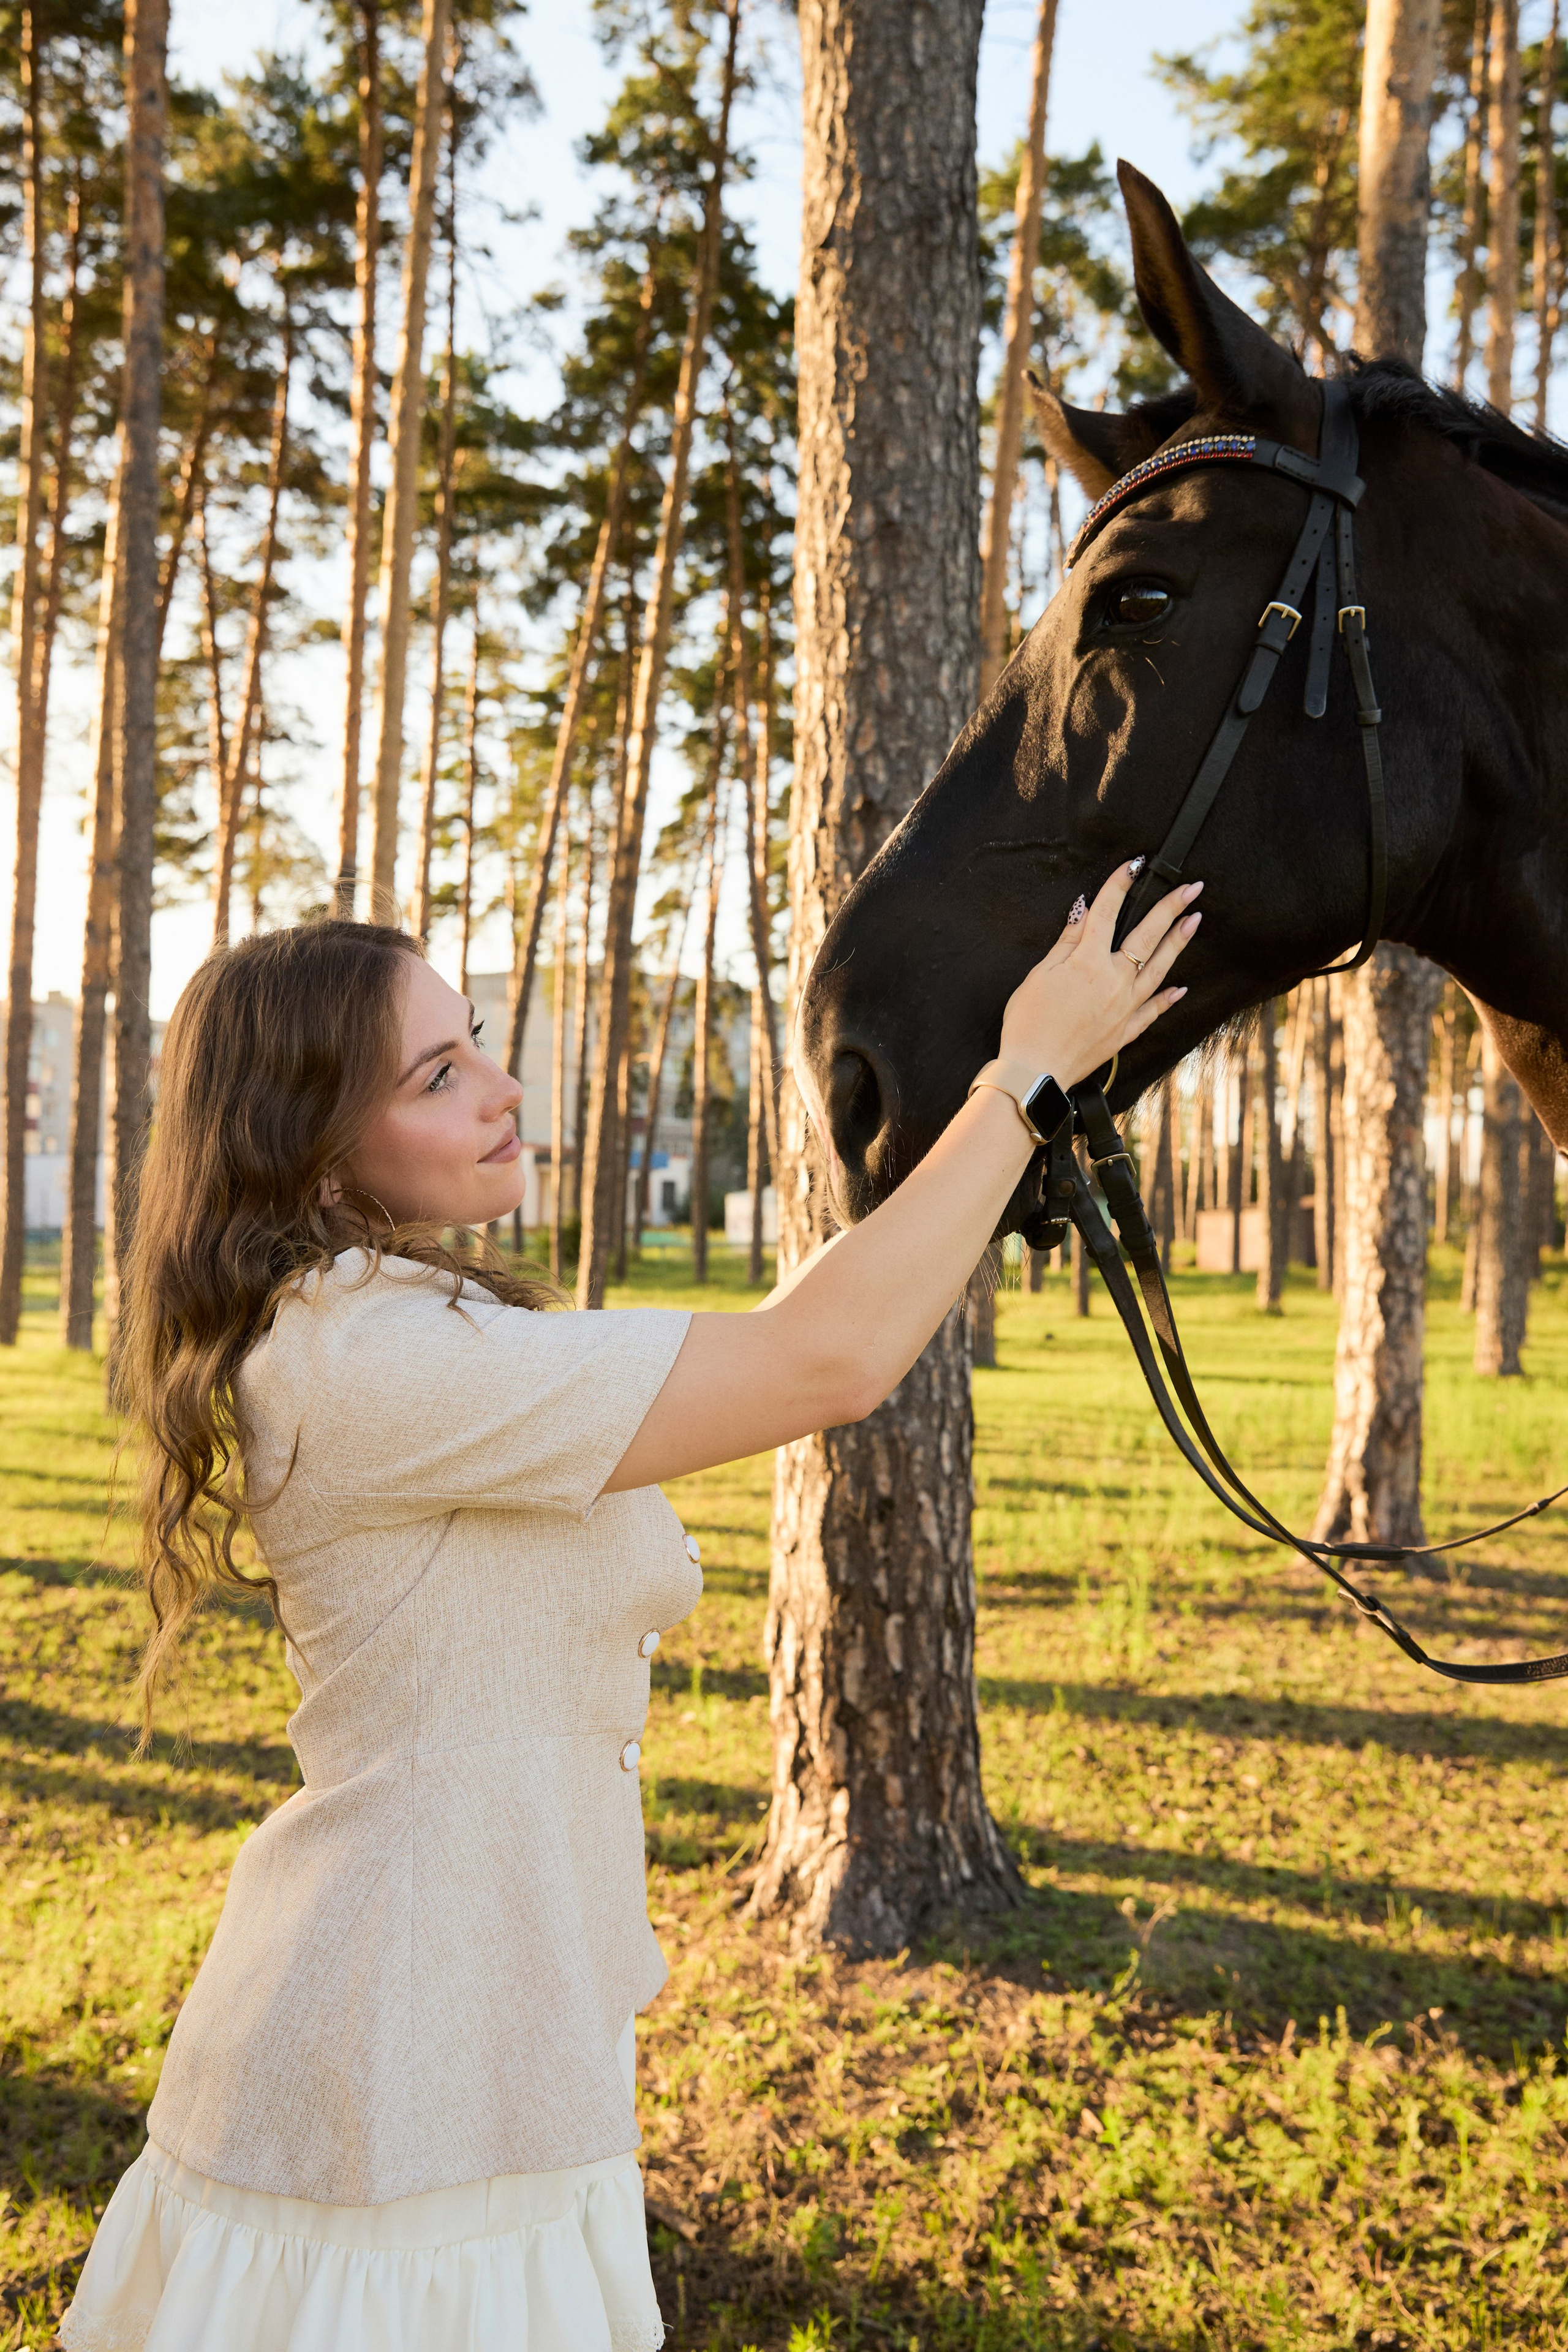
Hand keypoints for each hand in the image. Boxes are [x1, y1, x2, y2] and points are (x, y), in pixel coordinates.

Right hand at [996, 861, 1200, 1088]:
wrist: (1036, 1071)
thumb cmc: (1028, 1023)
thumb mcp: (1039, 975)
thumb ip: (1066, 943)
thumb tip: (1083, 915)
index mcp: (1088, 962)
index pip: (1107, 913)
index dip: (1120, 885)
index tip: (1135, 865)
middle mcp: (1114, 981)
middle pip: (1147, 937)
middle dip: (1171, 908)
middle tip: (1192, 889)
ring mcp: (1124, 1007)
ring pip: (1159, 969)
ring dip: (1178, 943)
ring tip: (1195, 922)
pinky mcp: (1125, 1031)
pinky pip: (1153, 1011)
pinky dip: (1167, 998)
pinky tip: (1181, 987)